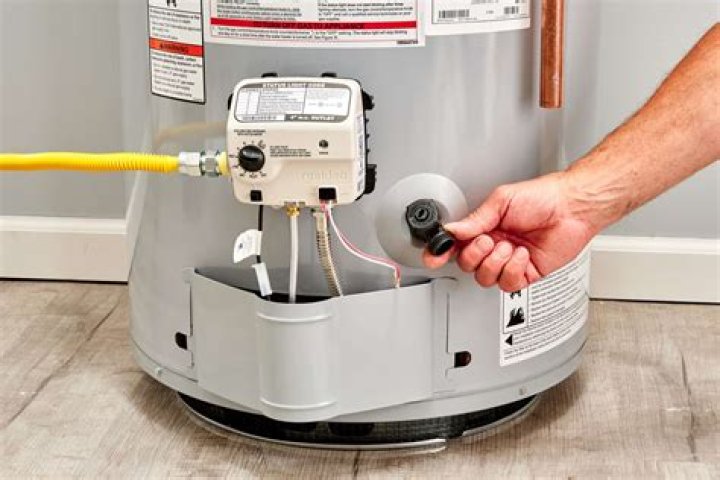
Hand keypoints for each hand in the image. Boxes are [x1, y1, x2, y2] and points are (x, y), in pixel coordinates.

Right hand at [423, 172, 596, 291]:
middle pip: (466, 265)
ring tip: (509, 246)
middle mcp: (494, 245)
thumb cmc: (543, 198)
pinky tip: (522, 255)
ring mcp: (509, 261)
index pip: (455, 245)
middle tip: (489, 240)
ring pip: (485, 278)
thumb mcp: (502, 201)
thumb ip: (475, 219)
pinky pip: (508, 284)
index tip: (434, 255)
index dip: (440, 253)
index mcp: (484, 227)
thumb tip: (452, 230)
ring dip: (495, 262)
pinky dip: (513, 269)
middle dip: (474, 255)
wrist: (572, 207)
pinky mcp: (526, 273)